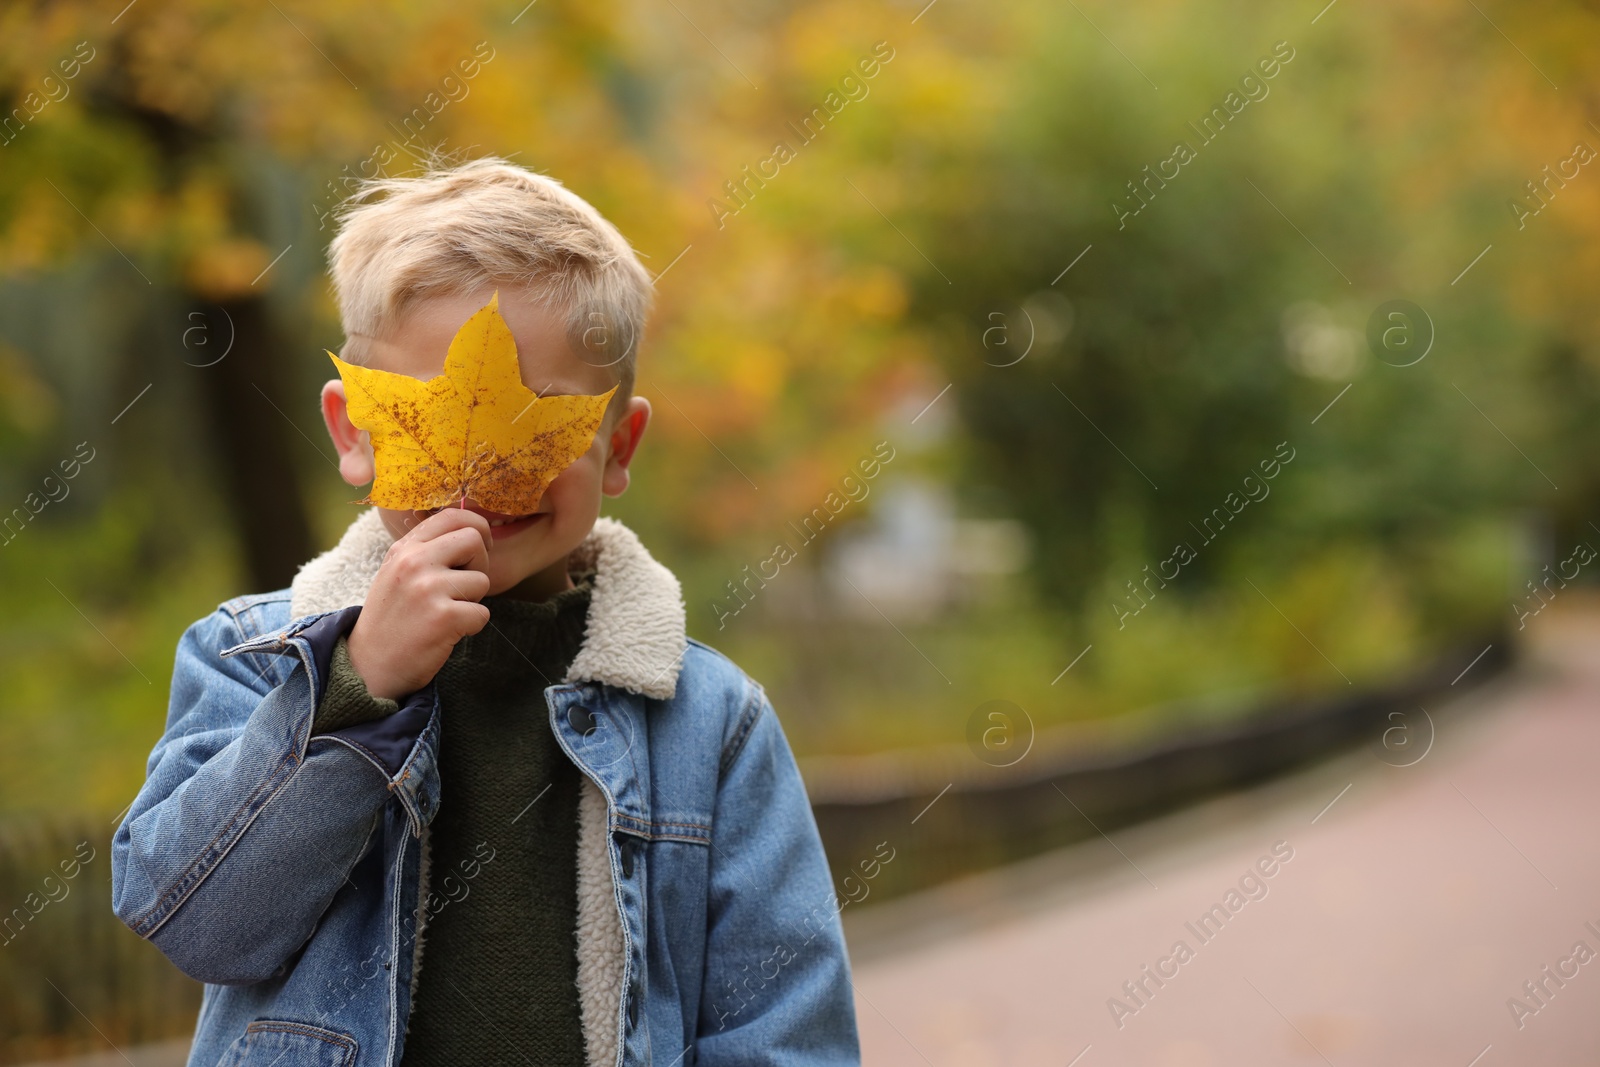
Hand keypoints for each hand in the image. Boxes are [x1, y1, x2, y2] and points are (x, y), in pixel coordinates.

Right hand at [345, 508, 492, 699]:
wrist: (368, 667)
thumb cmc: (392, 620)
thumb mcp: (398, 573)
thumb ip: (428, 551)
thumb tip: (474, 533)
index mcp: (404, 549)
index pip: (452, 515)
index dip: (476, 529)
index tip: (476, 551)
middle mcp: (414, 562)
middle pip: (474, 539)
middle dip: (480, 564)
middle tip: (462, 588)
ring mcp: (428, 588)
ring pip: (482, 580)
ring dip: (472, 601)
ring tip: (444, 614)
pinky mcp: (443, 617)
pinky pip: (482, 613)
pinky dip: (471, 626)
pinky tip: (446, 633)